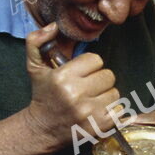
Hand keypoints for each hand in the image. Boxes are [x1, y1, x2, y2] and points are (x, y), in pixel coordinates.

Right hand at [24, 23, 121, 147]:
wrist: (42, 129)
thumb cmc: (42, 95)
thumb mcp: (34, 66)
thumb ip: (36, 41)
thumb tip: (53, 26)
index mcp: (62, 77)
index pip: (96, 60)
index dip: (89, 66)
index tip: (80, 74)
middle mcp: (76, 95)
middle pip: (108, 76)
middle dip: (98, 80)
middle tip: (86, 88)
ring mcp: (89, 112)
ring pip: (115, 93)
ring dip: (105, 96)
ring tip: (91, 100)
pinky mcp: (99, 126)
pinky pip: (119, 110)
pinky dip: (112, 111)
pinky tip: (98, 111)